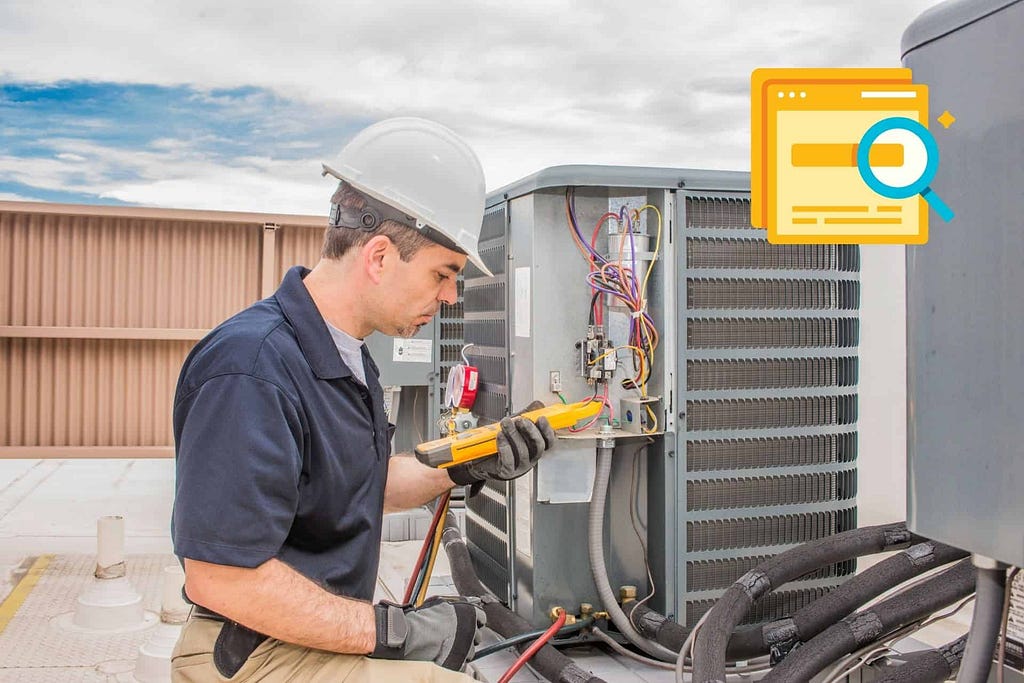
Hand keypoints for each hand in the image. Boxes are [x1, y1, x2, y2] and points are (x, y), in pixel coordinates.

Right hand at [370, 596, 485, 670]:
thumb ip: (457, 606)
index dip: (473, 620)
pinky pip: (462, 664)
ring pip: (470, 651)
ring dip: (462, 649)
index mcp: (470, 613)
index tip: (468, 623)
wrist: (408, 637)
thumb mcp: (442, 603)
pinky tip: (444, 654)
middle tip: (453, 635)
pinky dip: (456, 661)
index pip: (482, 617)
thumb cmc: (420, 620)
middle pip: (477, 635)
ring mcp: (466, 648)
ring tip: (445, 645)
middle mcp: (471, 630)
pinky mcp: (459, 664)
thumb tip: (465, 604)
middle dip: (468, 635)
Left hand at [449, 401, 555, 483]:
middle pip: (538, 446)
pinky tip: (500, 437)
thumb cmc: (500, 442)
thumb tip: (538, 405)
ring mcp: (520, 466)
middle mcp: (530, 458)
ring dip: (514, 435)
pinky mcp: (507, 472)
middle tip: (520, 420)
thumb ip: (528, 415)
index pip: (549, 441)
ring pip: (523, 452)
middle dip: (530, 431)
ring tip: (505, 424)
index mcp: (534, 448)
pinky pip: (509, 461)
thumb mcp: (515, 426)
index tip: (541, 418)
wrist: (481, 458)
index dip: (547, 430)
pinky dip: (504, 447)